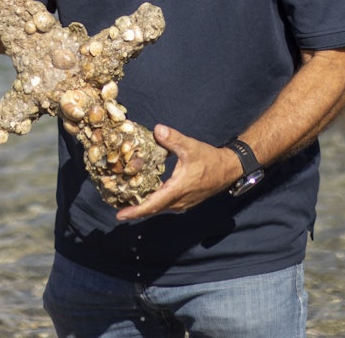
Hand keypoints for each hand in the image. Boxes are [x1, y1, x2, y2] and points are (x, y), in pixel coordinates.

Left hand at [115, 124, 240, 221]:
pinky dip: (153, 202)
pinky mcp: (185, 201)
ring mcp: (182, 203)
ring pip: (159, 208)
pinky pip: (165, 205)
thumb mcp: (191, 147)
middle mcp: (178, 201)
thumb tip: (157, 130)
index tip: (120, 215)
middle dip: (135, 210)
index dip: (136, 210)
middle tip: (117, 206)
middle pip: (152, 209)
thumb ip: (173, 139)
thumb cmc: (209, 159)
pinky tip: (145, 194)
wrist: (227, 169)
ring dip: (144, 206)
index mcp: (177, 190)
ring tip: (127, 201)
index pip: (152, 204)